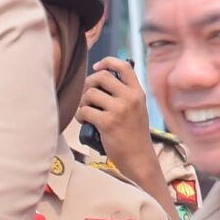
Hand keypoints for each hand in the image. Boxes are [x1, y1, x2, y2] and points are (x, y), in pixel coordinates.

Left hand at [79, 59, 166, 188]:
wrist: (139, 158)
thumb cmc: (134, 135)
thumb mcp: (137, 109)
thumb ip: (124, 94)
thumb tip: (100, 79)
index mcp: (138, 93)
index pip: (123, 66)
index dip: (107, 62)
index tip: (97, 67)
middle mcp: (130, 98)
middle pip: (101, 77)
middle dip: (88, 84)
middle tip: (86, 96)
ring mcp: (119, 110)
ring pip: (90, 94)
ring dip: (82, 102)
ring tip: (86, 111)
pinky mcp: (108, 123)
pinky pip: (85, 111)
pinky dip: (80, 116)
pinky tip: (84, 121)